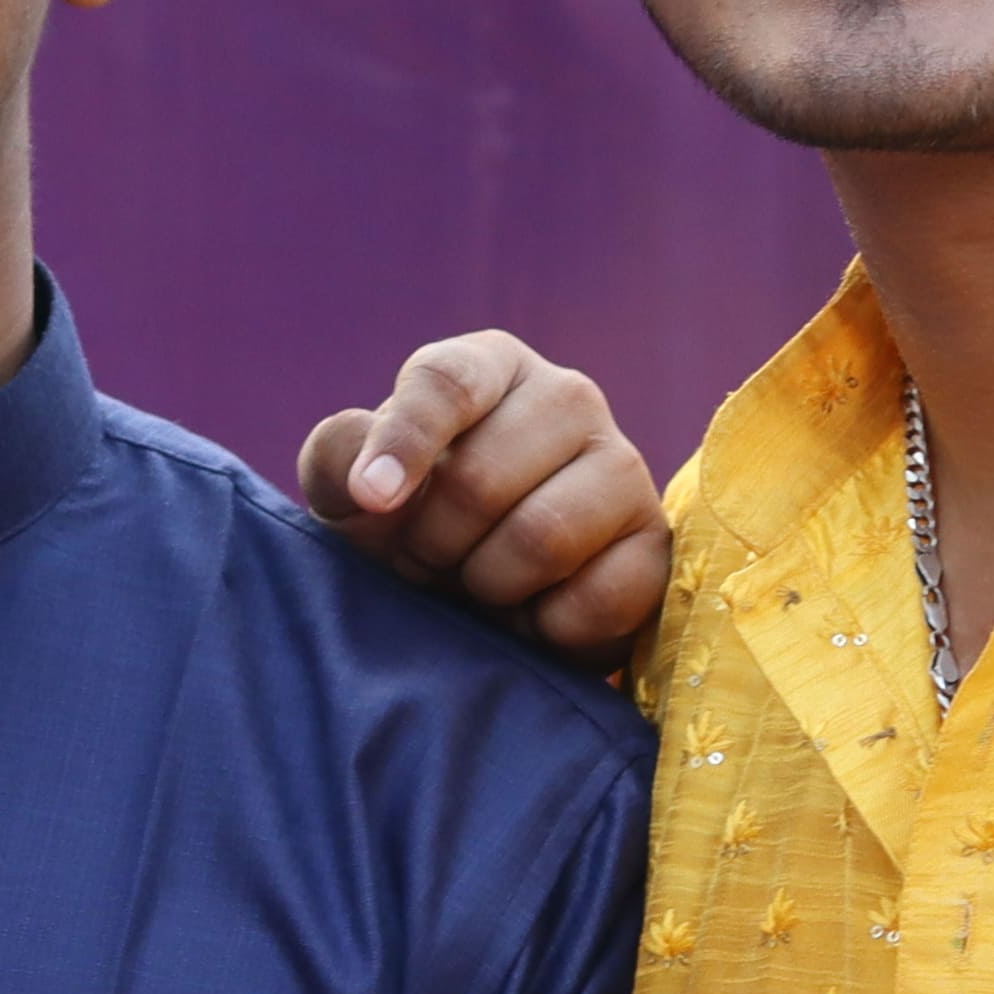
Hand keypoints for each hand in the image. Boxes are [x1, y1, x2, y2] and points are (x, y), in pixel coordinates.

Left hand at [301, 332, 669, 665]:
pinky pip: (598, 597)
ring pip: (543, 537)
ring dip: (486, 584)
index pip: (447, 383)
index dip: (405, 442)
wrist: (474, 602)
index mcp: (491, 365)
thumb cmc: (406, 523)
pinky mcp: (654, 545)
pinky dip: (546, 627)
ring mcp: (623, 467)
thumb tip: (373, 485)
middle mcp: (568, 397)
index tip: (372, 502)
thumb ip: (340, 460)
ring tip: (477, 583)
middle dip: (433, 541)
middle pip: (480, 478)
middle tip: (427, 558)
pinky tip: (532, 615)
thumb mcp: (350, 488)